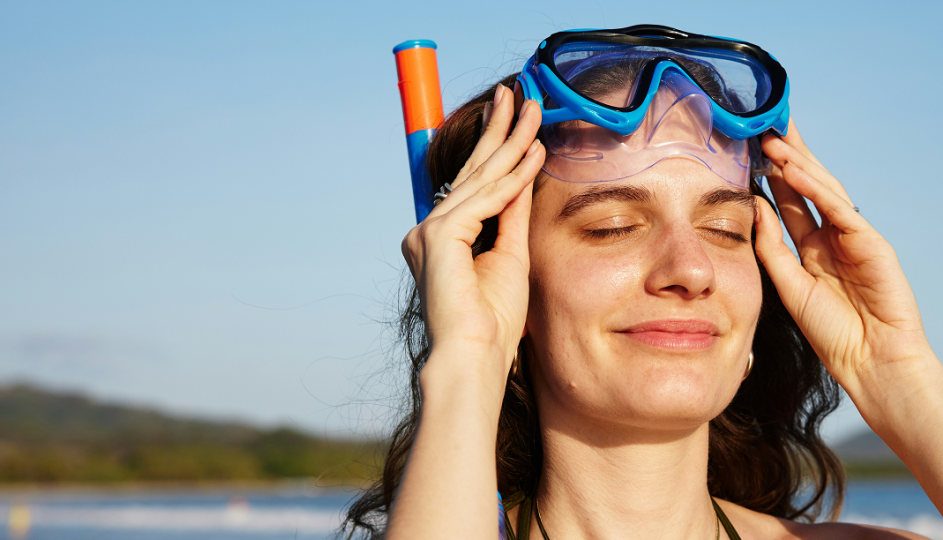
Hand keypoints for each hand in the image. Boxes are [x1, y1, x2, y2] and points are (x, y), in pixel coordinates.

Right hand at [401, 84, 543, 383]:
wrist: (476, 355)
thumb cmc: (493, 319)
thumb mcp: (509, 254)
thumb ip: (510, 214)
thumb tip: (522, 175)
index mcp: (440, 238)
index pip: (471, 184)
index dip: (493, 148)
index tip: (512, 118)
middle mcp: (427, 230)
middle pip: (471, 171)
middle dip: (499, 131)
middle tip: (519, 94)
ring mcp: (428, 231)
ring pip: (480, 179)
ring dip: (511, 144)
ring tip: (535, 112)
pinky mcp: (439, 237)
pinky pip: (485, 200)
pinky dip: (513, 178)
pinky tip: (535, 155)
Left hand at [753, 118, 934, 392]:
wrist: (870, 363)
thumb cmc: (832, 332)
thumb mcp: (789, 284)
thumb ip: (771, 246)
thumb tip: (753, 207)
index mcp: (813, 246)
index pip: (789, 200)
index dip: (771, 174)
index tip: (750, 149)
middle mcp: (833, 235)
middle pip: (808, 186)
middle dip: (788, 155)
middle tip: (765, 125)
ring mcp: (854, 236)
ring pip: (823, 190)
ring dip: (798, 164)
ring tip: (773, 139)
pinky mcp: (871, 243)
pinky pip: (839, 210)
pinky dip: (817, 190)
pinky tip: (795, 171)